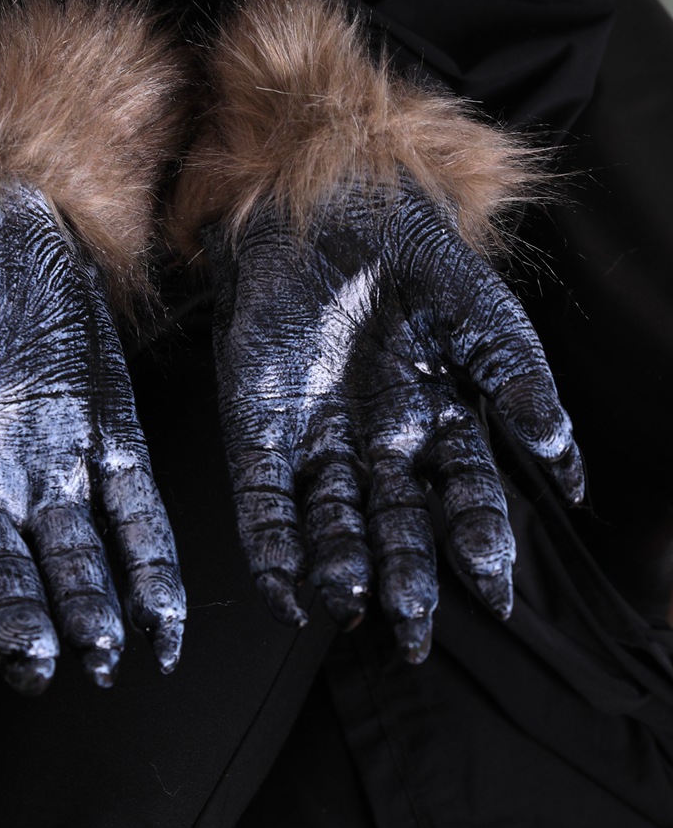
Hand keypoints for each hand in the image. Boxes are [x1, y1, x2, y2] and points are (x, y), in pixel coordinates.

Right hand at [0, 179, 185, 693]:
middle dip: (21, 623)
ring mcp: (58, 470)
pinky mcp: (115, 444)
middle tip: (37, 664)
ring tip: (103, 652)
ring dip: (92, 608)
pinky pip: (138, 515)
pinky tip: (164, 619)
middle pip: (5, 572)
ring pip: (76, 557)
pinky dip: (152, 567)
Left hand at [207, 182, 582, 661]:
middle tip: (415, 627)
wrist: (328, 200)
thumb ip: (522, 388)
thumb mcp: (482, 316)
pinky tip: (284, 588)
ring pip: (329, 520)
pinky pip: (261, 499)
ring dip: (339, 566)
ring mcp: (314, 436)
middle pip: (394, 523)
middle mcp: (375, 439)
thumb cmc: (411, 251)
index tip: (493, 592)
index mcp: (434, 417)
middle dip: (407, 575)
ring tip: (352, 604)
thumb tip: (570, 470)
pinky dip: (270, 546)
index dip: (478, 545)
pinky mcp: (256, 427)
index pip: (461, 497)